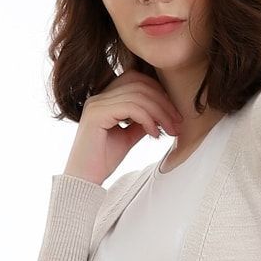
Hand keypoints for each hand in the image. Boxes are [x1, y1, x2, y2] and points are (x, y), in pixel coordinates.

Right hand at [64, 68, 183, 184]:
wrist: (83, 180)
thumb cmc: (102, 161)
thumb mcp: (128, 137)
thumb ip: (141, 122)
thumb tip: (162, 113)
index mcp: (105, 98)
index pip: (136, 80)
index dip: (159, 93)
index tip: (173, 115)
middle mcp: (99, 96)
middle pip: (139, 84)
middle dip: (163, 102)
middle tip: (177, 123)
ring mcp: (96, 103)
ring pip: (138, 95)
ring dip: (160, 112)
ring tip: (169, 130)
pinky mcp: (96, 114)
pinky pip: (131, 107)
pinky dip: (148, 119)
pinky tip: (154, 134)